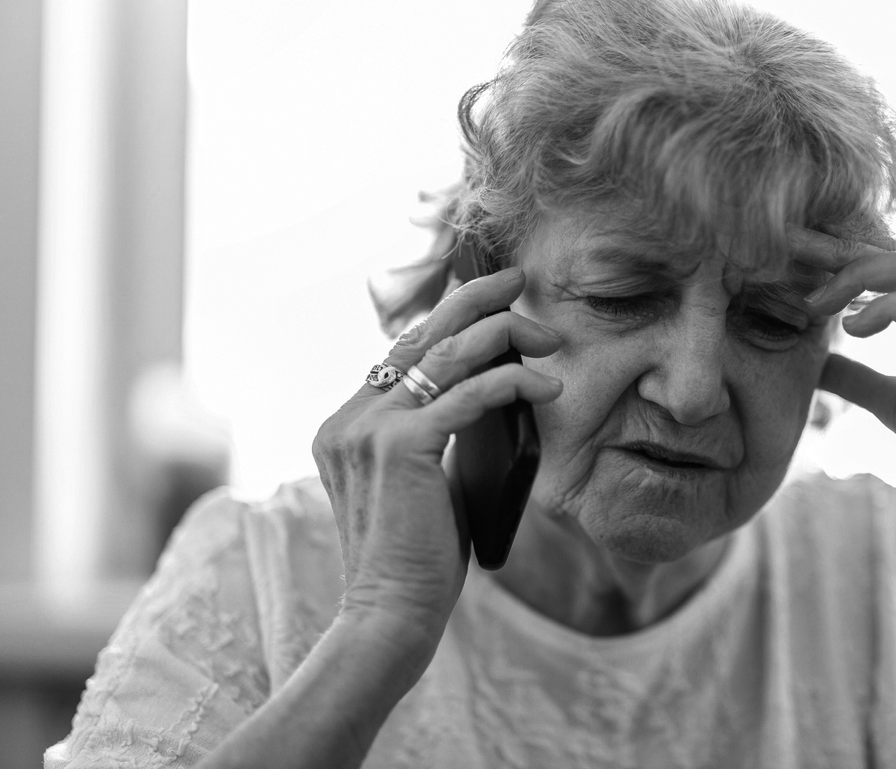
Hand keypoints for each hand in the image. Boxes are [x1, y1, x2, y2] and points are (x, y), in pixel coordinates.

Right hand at [312, 267, 562, 651]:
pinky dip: (513, 382)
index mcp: (346, 424)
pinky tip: (546, 387)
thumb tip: (488, 395)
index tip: (492, 299)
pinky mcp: (400, 447)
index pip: (402, 349)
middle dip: (474, 301)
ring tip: (548, 338)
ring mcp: (368, 429)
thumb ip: (435, 437)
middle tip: (517, 283)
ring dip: (504, 335)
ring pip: (446, 353)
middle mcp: (349, 418)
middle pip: (419, 333)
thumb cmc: (417, 558)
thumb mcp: (421, 483)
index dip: (449, 317)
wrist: (390, 613)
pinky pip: (468, 395)